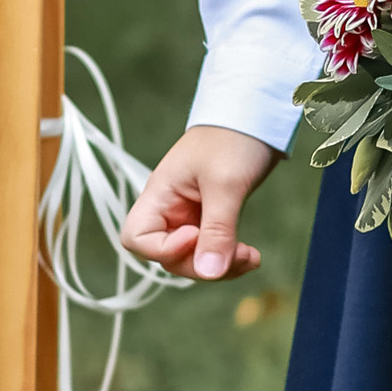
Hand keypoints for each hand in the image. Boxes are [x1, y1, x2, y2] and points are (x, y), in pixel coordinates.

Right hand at [121, 127, 279, 283]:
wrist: (255, 117)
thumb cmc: (233, 138)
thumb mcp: (225, 184)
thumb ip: (217, 231)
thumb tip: (209, 273)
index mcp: (159, 194)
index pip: (136, 238)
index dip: (163, 249)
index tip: (195, 234)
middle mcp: (169, 209)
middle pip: (167, 257)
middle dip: (200, 265)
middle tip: (237, 255)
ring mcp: (190, 216)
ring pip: (192, 260)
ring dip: (220, 267)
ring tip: (251, 257)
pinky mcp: (211, 219)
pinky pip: (212, 252)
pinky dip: (229, 260)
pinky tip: (252, 256)